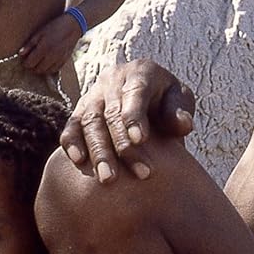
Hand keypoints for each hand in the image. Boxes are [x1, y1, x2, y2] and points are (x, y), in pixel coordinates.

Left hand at [20, 14, 79, 75]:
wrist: (72, 26)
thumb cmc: (54, 27)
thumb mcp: (39, 33)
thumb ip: (30, 45)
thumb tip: (21, 54)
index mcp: (43, 48)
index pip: (30, 63)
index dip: (25, 63)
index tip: (24, 59)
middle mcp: (51, 56)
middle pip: (37, 69)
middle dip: (32, 67)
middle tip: (30, 61)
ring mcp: (59, 59)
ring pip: (46, 71)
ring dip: (40, 69)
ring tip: (38, 62)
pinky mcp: (65, 60)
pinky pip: (55, 70)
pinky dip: (49, 69)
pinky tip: (47, 63)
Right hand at [60, 59, 194, 182]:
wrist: (147, 97)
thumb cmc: (167, 103)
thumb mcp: (180, 101)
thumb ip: (180, 112)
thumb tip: (182, 124)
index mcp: (140, 73)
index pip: (135, 92)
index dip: (135, 116)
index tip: (140, 140)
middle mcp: (113, 80)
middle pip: (111, 112)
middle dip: (121, 145)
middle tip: (136, 174)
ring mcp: (93, 95)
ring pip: (89, 121)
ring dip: (98, 151)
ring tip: (109, 180)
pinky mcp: (79, 111)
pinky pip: (71, 125)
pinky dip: (72, 142)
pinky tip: (79, 161)